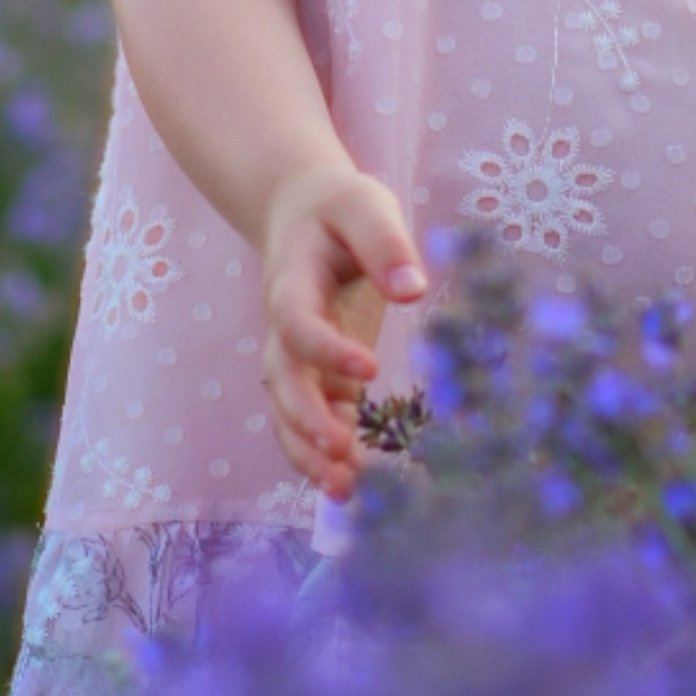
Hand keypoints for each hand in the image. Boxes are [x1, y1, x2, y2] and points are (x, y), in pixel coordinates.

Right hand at [259, 161, 426, 498]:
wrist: (302, 213)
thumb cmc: (340, 208)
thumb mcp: (365, 207)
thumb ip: (385, 244)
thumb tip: (413, 290)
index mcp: (291, 284)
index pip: (297, 323)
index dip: (326, 349)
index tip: (370, 368)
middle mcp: (283, 329)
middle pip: (283, 381)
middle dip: (306, 420)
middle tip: (341, 452)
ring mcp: (294, 357)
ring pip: (287, 412)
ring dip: (308, 452)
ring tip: (343, 489)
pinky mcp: (314, 374)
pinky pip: (309, 419)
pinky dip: (322, 452)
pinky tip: (353, 483)